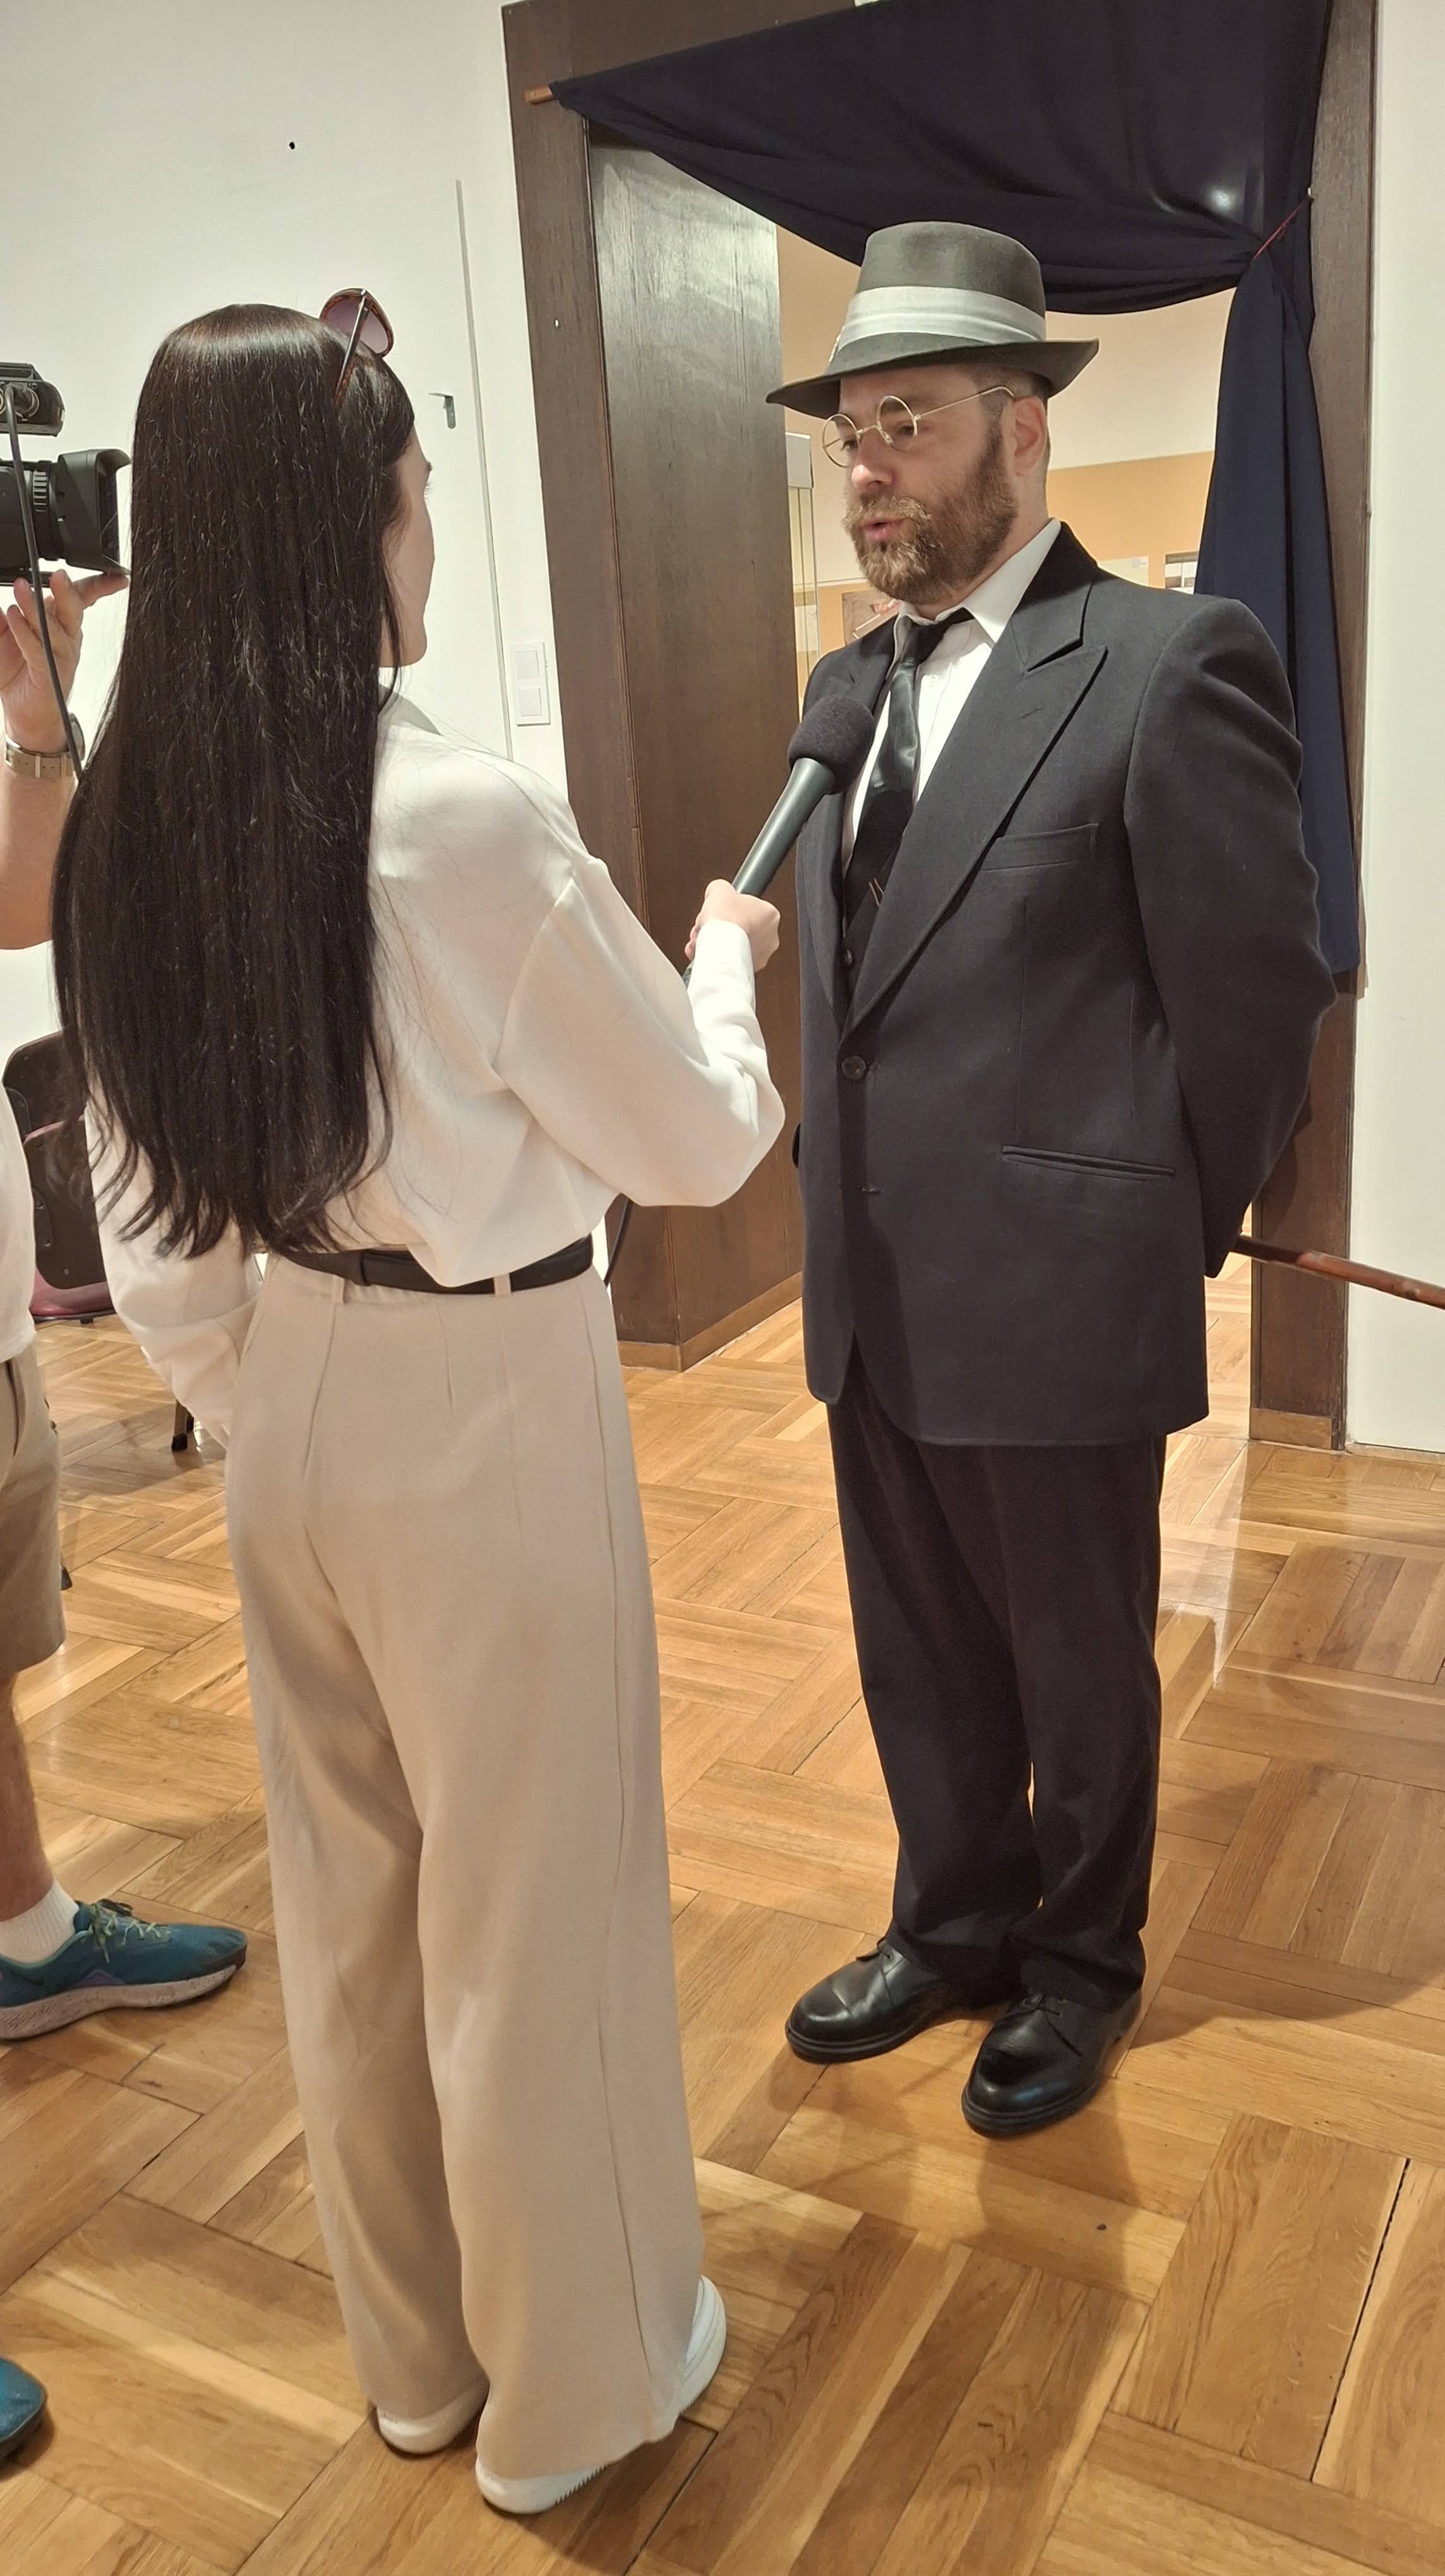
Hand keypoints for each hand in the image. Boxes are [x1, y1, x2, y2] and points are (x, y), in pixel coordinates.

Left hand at [1, 565, 127, 753]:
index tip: (115, 575)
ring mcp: (61, 657)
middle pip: (74, 609)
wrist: (25, 717)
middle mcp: (67, 639)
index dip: (99, 585)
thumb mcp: (6, 634)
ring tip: (21, 589)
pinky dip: (24, 631)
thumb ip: (5, 615)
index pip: (82, 598)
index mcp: (61, 624)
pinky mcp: (49, 673)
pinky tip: (13, 615)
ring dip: (35, 607)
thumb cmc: (20, 674)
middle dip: (68, 592)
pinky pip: (37, 649)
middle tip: (58, 575)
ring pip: (53, 627)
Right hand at [687, 879, 780, 973]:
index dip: (727, 908)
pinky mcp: (749, 969)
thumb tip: (717, 892)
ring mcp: (761, 955)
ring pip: (734, 945)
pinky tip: (706, 951)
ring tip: (704, 939)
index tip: (718, 910)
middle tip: (709, 925)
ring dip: (717, 941)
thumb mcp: (719, 889)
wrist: (720, 947)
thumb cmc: (724, 920)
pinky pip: (731, 960)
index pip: (746, 908)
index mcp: (770, 914)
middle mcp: (771, 937)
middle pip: (740, 927)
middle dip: (721, 927)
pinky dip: (718, 956)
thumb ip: (720, 888)